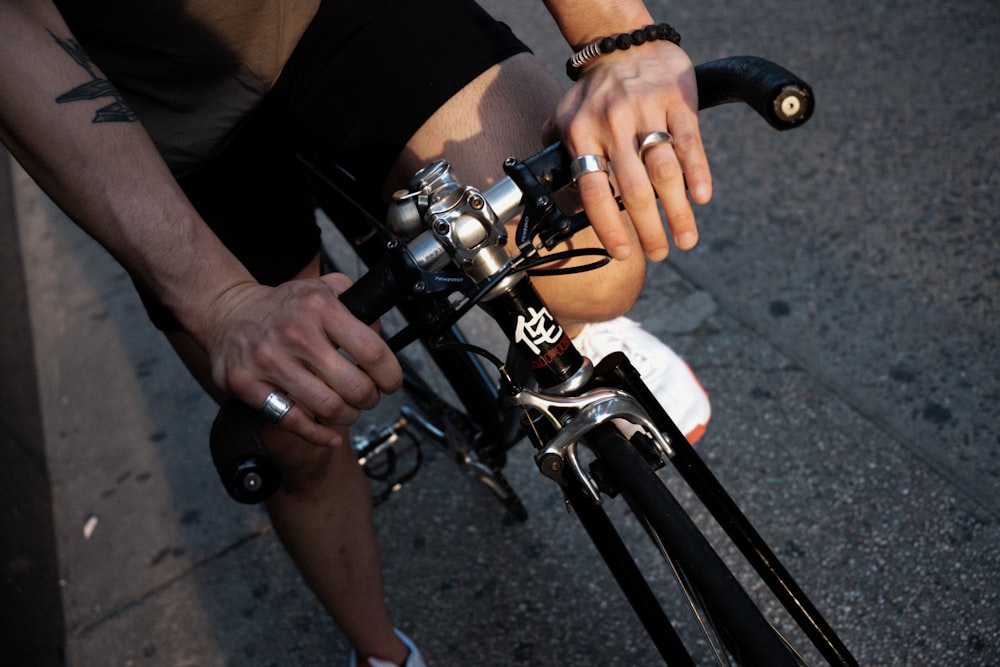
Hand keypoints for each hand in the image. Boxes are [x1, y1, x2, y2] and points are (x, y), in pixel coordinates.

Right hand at [205, 273, 402, 446]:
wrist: (227, 314)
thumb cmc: (282, 307)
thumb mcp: (321, 289)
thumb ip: (356, 305)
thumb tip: (379, 331)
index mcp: (319, 307)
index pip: (372, 351)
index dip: (390, 374)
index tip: (391, 382)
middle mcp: (295, 333)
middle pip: (354, 386)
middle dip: (370, 399)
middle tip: (368, 397)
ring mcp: (269, 360)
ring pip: (328, 407)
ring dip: (347, 416)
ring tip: (347, 410)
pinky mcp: (247, 384)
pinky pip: (292, 421)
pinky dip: (318, 434)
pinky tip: (330, 434)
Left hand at [547, 40, 711, 260]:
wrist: (625, 44)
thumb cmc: (594, 93)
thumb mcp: (564, 117)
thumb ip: (558, 155)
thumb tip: (553, 198)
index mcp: (582, 134)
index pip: (593, 190)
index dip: (608, 226)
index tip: (623, 253)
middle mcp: (613, 124)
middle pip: (633, 189)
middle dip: (649, 229)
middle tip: (660, 254)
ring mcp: (647, 111)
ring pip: (664, 171)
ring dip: (678, 211)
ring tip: (686, 239)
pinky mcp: (678, 100)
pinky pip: (689, 143)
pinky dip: (697, 173)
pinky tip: (701, 198)